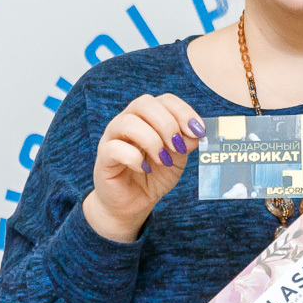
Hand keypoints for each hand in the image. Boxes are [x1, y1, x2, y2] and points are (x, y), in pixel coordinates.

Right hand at [85, 94, 206, 242]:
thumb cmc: (154, 176)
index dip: (183, 111)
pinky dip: (134, 158)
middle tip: (178, 147)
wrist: (133, 202)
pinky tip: (145, 169)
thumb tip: (195, 134)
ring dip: (152, 141)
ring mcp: (113, 137)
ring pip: (128, 122)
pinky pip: (115, 148)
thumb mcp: (177, 159)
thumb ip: (186, 144)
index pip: (165, 100)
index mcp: (149, 117)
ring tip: (163, 160)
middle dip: (167, 124)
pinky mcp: (104, 157)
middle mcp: (128, 121)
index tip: (198, 131)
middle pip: (144, 103)